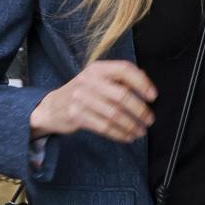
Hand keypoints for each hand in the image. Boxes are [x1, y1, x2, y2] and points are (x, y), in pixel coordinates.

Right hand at [31, 62, 156, 144]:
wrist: (52, 107)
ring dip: (131, 125)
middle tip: (149, 119)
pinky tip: (127, 136)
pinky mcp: (76, 115)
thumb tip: (144, 79)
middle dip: (140, 110)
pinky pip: (104, 127)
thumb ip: (118, 79)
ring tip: (140, 131)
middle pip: (122, 95)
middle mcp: (89, 81)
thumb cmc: (81, 93)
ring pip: (114, 114)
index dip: (142, 82)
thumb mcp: (97, 79)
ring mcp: (81, 98)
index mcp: (98, 68)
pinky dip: (119, 133)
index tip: (153, 96)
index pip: (124, 69)